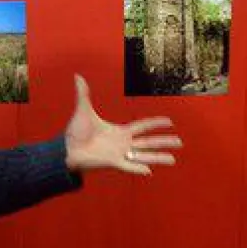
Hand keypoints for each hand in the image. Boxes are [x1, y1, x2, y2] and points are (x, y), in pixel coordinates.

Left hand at [64, 74, 181, 174]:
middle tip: (180, 143)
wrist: (66, 149)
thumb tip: (77, 76)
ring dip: (158, 157)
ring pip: (144, 155)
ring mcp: (119, 154)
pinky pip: (128, 166)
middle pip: (149, 142)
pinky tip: (149, 171)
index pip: (143, 127)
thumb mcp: (82, 110)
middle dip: (164, 142)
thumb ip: (83, 94)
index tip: (170, 122)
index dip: (156, 124)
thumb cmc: (75, 132)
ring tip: (173, 160)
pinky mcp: (112, 163)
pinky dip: (138, 168)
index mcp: (120, 131)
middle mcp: (123, 144)